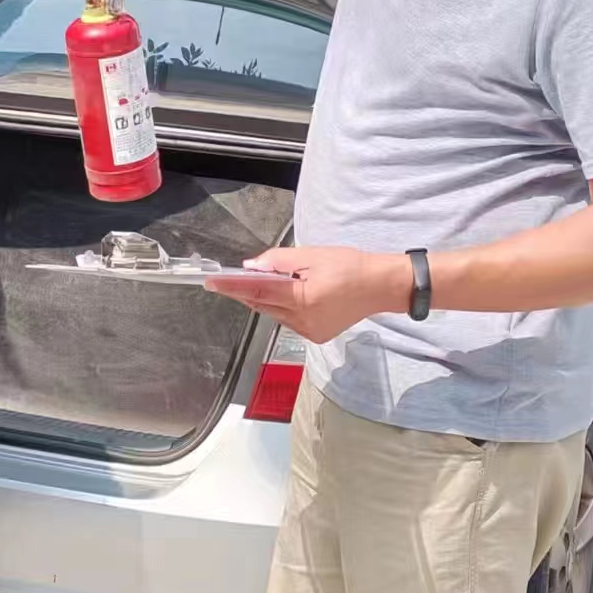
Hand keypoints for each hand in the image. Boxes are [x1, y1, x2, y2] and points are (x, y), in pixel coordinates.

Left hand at [203, 246, 408, 343]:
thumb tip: (251, 267)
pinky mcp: (315, 336)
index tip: (213, 282)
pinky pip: (287, 320)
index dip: (233, 286)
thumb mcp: (312, 255)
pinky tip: (285, 295)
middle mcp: (304, 321)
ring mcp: (309, 332)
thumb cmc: (349, 266)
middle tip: (229, 279)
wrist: (379, 287)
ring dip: (264, 299)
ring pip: (274, 314)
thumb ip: (278, 261)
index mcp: (305, 299)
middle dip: (245, 292)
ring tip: (263, 282)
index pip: (260, 291)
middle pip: (264, 305)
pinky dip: (280, 307)